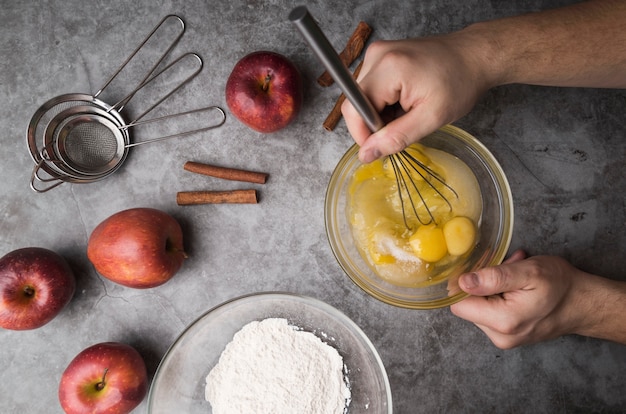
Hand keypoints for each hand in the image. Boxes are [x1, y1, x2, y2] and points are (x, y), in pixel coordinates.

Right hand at [341, 35, 491, 162]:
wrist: (475, 56)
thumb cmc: (460, 83)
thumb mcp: (431, 117)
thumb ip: (396, 138)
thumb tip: (366, 154)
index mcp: (388, 68)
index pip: (354, 109)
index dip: (363, 134)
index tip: (383, 145)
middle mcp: (376, 55)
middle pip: (355, 103)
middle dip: (374, 123)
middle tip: (403, 126)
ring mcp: (377, 53)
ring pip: (361, 97)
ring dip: (379, 113)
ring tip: (407, 111)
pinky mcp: (381, 56)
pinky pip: (369, 88)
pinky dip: (383, 102)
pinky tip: (404, 101)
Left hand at [450, 250, 592, 348]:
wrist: (583, 304)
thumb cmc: (561, 285)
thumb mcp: (528, 272)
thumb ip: (493, 278)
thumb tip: (463, 282)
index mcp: (502, 321)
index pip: (458, 304)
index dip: (464, 284)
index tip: (482, 271)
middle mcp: (499, 336)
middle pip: (468, 305)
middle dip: (482, 284)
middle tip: (507, 271)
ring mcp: (503, 338)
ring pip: (479, 307)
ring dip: (492, 288)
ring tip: (516, 278)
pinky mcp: (506, 335)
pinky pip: (490, 311)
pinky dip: (499, 296)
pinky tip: (516, 287)